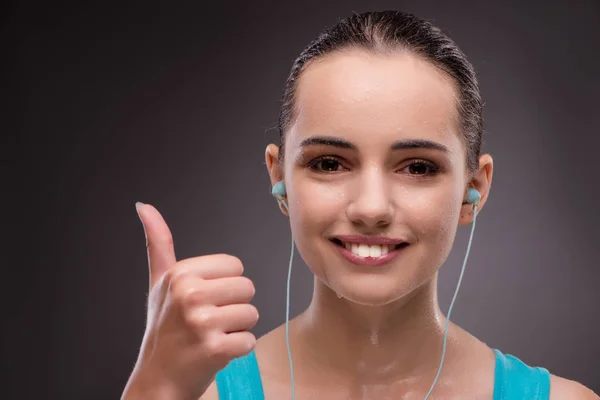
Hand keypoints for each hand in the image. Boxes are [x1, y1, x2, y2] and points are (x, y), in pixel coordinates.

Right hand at [121, 203, 258, 399]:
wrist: (158, 378)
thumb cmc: (163, 329)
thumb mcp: (159, 282)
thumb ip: (158, 243)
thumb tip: (144, 206)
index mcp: (180, 273)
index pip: (236, 266)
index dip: (225, 285)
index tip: (202, 300)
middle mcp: (189, 294)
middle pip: (247, 288)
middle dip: (233, 306)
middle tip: (208, 321)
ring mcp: (201, 322)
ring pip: (252, 314)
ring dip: (237, 328)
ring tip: (211, 335)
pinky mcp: (214, 348)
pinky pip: (249, 340)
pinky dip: (238, 349)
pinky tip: (215, 352)